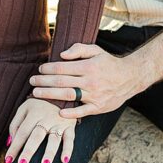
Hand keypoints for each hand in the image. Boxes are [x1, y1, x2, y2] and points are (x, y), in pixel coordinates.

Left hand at [5, 98, 75, 162]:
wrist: (60, 92)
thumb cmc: (37, 105)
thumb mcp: (24, 109)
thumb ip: (15, 124)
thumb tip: (10, 142)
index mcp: (32, 114)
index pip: (21, 133)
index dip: (14, 147)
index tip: (8, 161)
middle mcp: (45, 119)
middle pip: (35, 137)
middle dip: (29, 151)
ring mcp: (59, 123)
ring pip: (54, 139)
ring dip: (49, 152)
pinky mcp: (70, 126)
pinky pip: (70, 139)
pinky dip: (68, 150)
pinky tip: (65, 160)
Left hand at [30, 43, 145, 118]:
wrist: (130, 77)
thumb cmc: (108, 62)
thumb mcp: (95, 50)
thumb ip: (78, 49)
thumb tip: (61, 55)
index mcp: (88, 67)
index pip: (62, 68)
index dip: (48, 68)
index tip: (40, 69)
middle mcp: (91, 82)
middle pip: (61, 82)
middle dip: (43, 82)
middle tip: (31, 82)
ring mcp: (95, 96)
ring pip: (68, 95)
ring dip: (50, 95)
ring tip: (36, 93)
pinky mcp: (99, 107)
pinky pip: (83, 112)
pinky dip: (71, 113)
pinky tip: (59, 112)